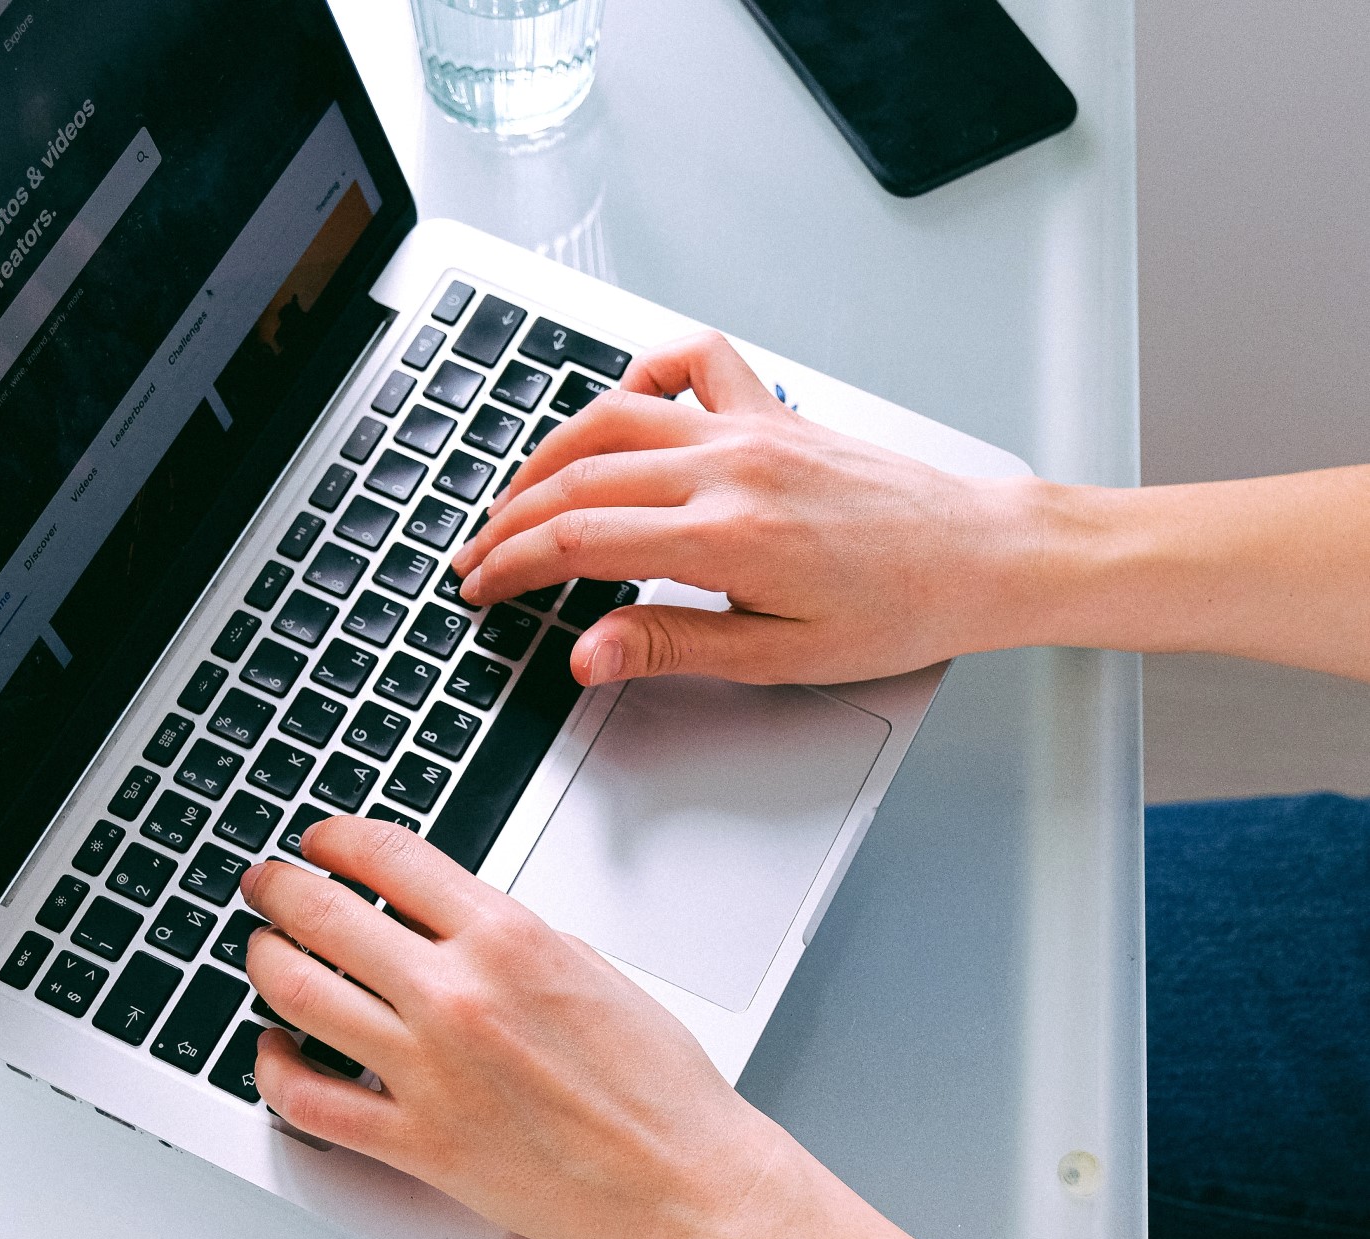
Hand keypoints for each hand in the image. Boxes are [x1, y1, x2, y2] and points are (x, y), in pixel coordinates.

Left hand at [240, 816, 794, 1238]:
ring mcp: (429, 1073)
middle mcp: (458, 996)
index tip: (320, 840)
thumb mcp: (586, 966)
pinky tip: (274, 1050)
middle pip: (324, 914)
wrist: (684, 1178)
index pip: (388, 856)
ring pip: (296, 996)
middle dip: (279, 888)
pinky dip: (272, 1067)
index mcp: (507, 938)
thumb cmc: (656, 1081)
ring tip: (261, 952)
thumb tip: (439, 917)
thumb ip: (502, 935)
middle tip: (265, 884)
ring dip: (263, 961)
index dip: (335, 837)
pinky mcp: (418, 1146)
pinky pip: (308, 1100)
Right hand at [453, 330, 1049, 687]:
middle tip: (478, 557)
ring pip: (614, 416)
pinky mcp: (774, 412)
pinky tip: (622, 406)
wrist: (979, 557)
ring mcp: (751, 427)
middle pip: (578, 478)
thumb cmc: (898, 611)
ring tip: (517, 496)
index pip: (578, 540)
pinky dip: (643, 376)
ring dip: (551, 454)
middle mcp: (729, 466)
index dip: (512, 566)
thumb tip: (588, 655)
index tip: (482, 589)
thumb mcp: (778, 657)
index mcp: (727, 536)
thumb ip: (671, 647)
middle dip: (510, 521)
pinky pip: (692, 363)